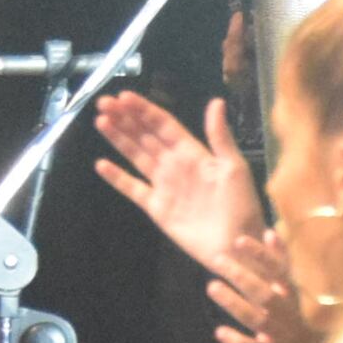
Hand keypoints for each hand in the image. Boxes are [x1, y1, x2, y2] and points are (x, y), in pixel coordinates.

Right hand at [92, 89, 269, 275]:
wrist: (237, 246)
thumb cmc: (242, 206)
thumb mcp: (234, 167)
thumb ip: (220, 136)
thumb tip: (216, 102)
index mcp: (193, 152)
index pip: (163, 124)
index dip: (143, 110)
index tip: (123, 96)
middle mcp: (175, 165)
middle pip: (145, 135)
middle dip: (125, 118)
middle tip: (103, 102)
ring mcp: (164, 186)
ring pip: (136, 155)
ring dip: (118, 139)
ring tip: (101, 121)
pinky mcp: (156, 208)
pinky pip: (133, 188)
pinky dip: (117, 177)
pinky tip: (101, 165)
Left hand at [206, 230, 298, 342]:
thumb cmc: (295, 312)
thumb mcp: (292, 286)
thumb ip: (281, 260)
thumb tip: (269, 231)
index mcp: (291, 293)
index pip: (278, 270)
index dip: (260, 255)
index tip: (239, 240)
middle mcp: (287, 312)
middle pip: (264, 294)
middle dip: (241, 277)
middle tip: (217, 259)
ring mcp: (280, 334)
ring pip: (257, 319)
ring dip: (234, 303)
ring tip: (212, 286)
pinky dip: (238, 341)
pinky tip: (220, 331)